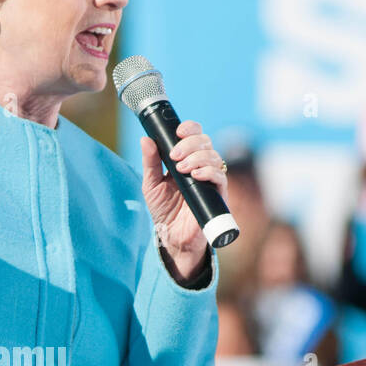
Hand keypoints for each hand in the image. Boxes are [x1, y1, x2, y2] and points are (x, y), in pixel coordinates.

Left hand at [140, 120, 228, 273]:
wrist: (172, 236)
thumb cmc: (163, 210)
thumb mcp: (151, 184)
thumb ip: (150, 162)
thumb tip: (145, 139)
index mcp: (187, 159)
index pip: (195, 135)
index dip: (190, 128)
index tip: (178, 132)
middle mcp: (201, 165)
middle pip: (205, 141)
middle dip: (190, 144)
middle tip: (175, 156)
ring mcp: (211, 179)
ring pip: (214, 156)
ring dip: (197, 157)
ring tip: (182, 169)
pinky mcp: (218, 194)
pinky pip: (220, 176)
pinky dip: (209, 172)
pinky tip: (195, 175)